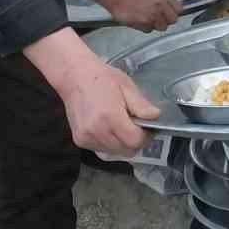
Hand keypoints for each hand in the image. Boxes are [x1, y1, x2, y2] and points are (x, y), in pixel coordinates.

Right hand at [24, 29, 160, 155]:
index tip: (147, 128)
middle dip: (135, 142)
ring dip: (122, 143)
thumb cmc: (101, 78)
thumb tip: (155, 116)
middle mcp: (97, 131)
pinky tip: (108, 127)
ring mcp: (86, 138)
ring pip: (115, 152)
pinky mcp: (80, 141)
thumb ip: (141, 105)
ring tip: (120, 125)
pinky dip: (109, 143)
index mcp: (110, 117)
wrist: (74, 77)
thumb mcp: (126, 86)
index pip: (135, 141)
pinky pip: (102, 149)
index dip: (145, 137)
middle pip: (126, 151)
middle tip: (136, 127)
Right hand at [106, 0, 179, 31]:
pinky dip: (145, 27)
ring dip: (156, 25)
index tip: (171, 14)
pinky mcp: (145, 23)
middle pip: (173, 20)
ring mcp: (153, 15)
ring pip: (162, 27)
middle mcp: (160, 5)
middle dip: (167, 20)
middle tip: (159, 18)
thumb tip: (171, 7)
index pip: (179, 8)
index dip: (174, 12)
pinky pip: (150, 30)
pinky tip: (140, 20)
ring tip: (148, 19)